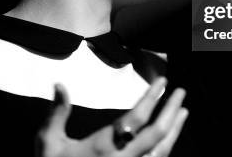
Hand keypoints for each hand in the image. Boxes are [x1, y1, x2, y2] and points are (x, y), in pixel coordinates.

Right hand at [36, 78, 187, 156]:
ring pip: (161, 152)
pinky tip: (169, 139)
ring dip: (175, 130)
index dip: (152, 98)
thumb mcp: (48, 144)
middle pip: (156, 134)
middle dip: (171, 111)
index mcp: (101, 147)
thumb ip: (57, 114)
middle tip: (181, 92)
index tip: (163, 81)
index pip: (135, 118)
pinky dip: (166, 149)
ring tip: (183, 112)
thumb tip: (59, 85)